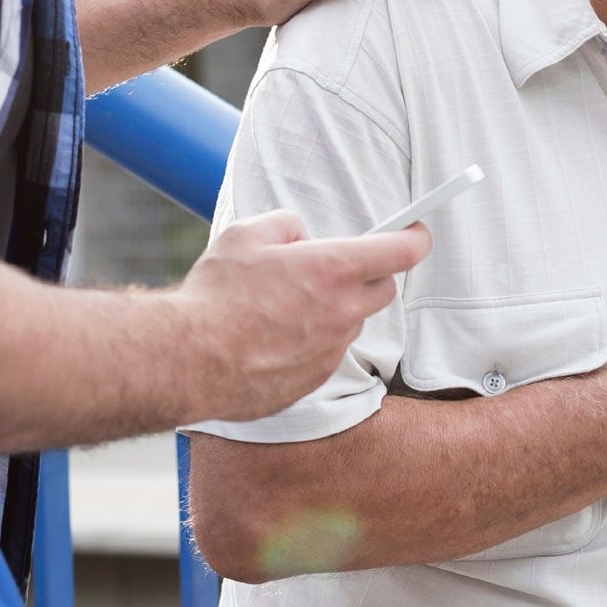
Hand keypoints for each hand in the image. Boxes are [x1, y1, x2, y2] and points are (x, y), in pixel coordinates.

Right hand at [173, 210, 430, 421]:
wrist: (190, 360)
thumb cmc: (215, 295)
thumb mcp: (246, 235)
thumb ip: (285, 225)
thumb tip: (300, 236)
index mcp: (333, 268)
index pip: (401, 250)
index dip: (416, 237)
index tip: (417, 231)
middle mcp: (342, 312)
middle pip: (383, 289)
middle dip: (368, 274)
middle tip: (332, 268)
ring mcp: (331, 350)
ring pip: (349, 323)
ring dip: (331, 310)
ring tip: (280, 307)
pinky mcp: (315, 381)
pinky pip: (325, 353)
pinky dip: (309, 342)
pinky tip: (269, 339)